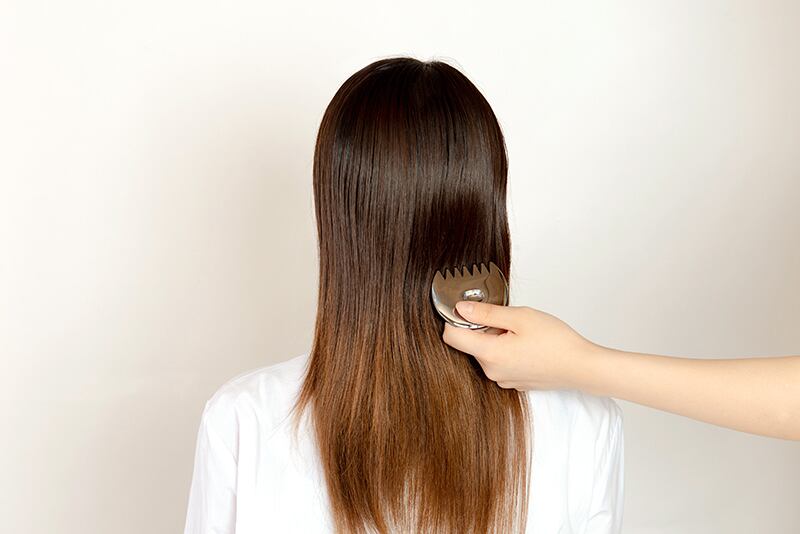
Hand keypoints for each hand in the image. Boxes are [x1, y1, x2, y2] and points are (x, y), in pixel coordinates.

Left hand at [441, 301, 599, 390]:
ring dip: (496, 339)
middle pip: (470, 344)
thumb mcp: (520, 317)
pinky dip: (506, 350)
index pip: (452, 337)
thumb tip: (461, 308)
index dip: (455, 319)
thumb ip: (486, 313)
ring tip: (521, 332)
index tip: (468, 308)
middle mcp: (492, 371)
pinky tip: (526, 345)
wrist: (582, 367)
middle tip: (508, 319)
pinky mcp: (513, 381)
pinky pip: (500, 362)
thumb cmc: (557, 342)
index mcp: (490, 354)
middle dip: (482, 328)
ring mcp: (503, 379)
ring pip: (486, 352)